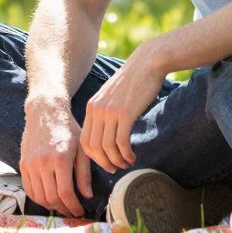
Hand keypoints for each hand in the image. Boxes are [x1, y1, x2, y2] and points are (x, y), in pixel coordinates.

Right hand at [19, 96, 92, 216]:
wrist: (45, 112)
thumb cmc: (67, 129)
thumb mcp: (82, 148)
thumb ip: (84, 174)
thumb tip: (87, 196)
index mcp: (60, 159)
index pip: (65, 193)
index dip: (73, 206)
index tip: (80, 211)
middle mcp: (42, 163)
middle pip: (51, 198)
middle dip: (63, 209)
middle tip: (72, 211)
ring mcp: (30, 164)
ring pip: (39, 197)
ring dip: (51, 206)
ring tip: (61, 206)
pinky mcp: (23, 164)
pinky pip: (29, 189)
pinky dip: (38, 198)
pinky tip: (48, 198)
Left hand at [80, 49, 162, 173]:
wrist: (147, 63)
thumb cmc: (133, 82)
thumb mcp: (112, 97)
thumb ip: (105, 113)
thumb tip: (107, 135)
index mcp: (92, 107)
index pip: (84, 141)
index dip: (94, 158)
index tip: (106, 163)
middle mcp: (97, 110)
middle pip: (93, 148)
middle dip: (104, 163)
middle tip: (116, 169)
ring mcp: (110, 111)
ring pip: (107, 147)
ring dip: (117, 161)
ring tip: (127, 163)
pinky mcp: (125, 113)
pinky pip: (121, 142)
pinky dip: (126, 154)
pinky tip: (133, 156)